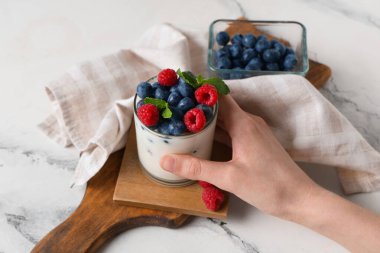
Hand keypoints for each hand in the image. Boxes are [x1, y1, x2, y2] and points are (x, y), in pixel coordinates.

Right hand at [160, 95, 318, 217]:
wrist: (300, 199)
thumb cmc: (270, 187)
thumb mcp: (229, 178)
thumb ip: (196, 168)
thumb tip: (166, 160)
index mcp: (244, 124)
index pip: (219, 97)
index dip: (199, 93)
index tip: (178, 93)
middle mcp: (249, 123)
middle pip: (220, 108)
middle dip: (198, 109)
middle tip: (174, 111)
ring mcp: (254, 133)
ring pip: (226, 121)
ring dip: (208, 122)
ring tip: (183, 124)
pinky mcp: (256, 144)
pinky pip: (233, 132)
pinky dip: (218, 133)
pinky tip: (204, 142)